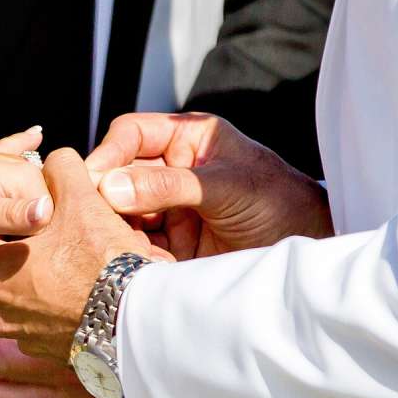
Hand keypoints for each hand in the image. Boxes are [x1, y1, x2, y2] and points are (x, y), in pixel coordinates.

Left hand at [0, 129, 53, 240]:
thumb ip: (14, 217)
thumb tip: (51, 214)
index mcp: (25, 179)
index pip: (52, 225)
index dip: (30, 248)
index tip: (3, 257)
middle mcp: (19, 168)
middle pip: (39, 215)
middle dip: (21, 237)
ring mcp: (0, 166)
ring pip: (23, 202)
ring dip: (13, 222)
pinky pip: (10, 157)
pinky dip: (22, 148)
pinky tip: (35, 135)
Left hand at [0, 150, 163, 359]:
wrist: (136, 317)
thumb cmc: (98, 258)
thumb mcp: (78, 196)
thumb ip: (59, 169)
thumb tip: (55, 162)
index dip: (5, 219)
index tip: (28, 212)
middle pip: (6, 269)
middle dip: (29, 251)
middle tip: (60, 235)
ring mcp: (25, 338)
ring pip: (31, 298)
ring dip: (48, 282)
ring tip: (80, 264)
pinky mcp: (54, 355)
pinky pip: (54, 323)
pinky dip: (67, 308)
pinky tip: (91, 292)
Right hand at [87, 112, 331, 259]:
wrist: (309, 249)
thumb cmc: (280, 202)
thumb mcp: (228, 187)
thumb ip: (171, 186)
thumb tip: (111, 186)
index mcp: (188, 140)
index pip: (132, 134)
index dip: (109, 153)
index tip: (93, 179)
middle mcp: (173, 170)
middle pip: (118, 175)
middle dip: (103, 195)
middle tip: (87, 217)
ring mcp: (169, 208)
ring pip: (121, 213)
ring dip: (112, 228)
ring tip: (107, 244)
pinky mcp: (170, 244)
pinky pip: (135, 245)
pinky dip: (126, 253)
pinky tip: (126, 263)